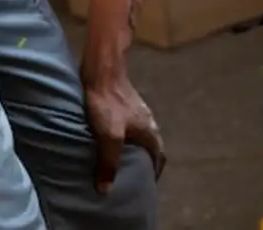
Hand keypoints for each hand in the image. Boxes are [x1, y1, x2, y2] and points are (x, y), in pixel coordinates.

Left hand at [82, 70, 165, 192]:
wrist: (103, 72)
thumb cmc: (108, 104)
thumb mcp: (108, 135)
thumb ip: (109, 161)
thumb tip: (106, 191)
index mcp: (149, 131)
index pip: (159, 156)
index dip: (155, 171)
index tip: (146, 185)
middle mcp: (149, 122)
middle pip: (152, 146)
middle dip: (146, 162)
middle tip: (133, 177)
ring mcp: (139, 112)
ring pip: (142, 136)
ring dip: (136, 150)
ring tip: (122, 161)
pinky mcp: (127, 105)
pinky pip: (132, 128)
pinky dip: (127, 139)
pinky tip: (112, 139)